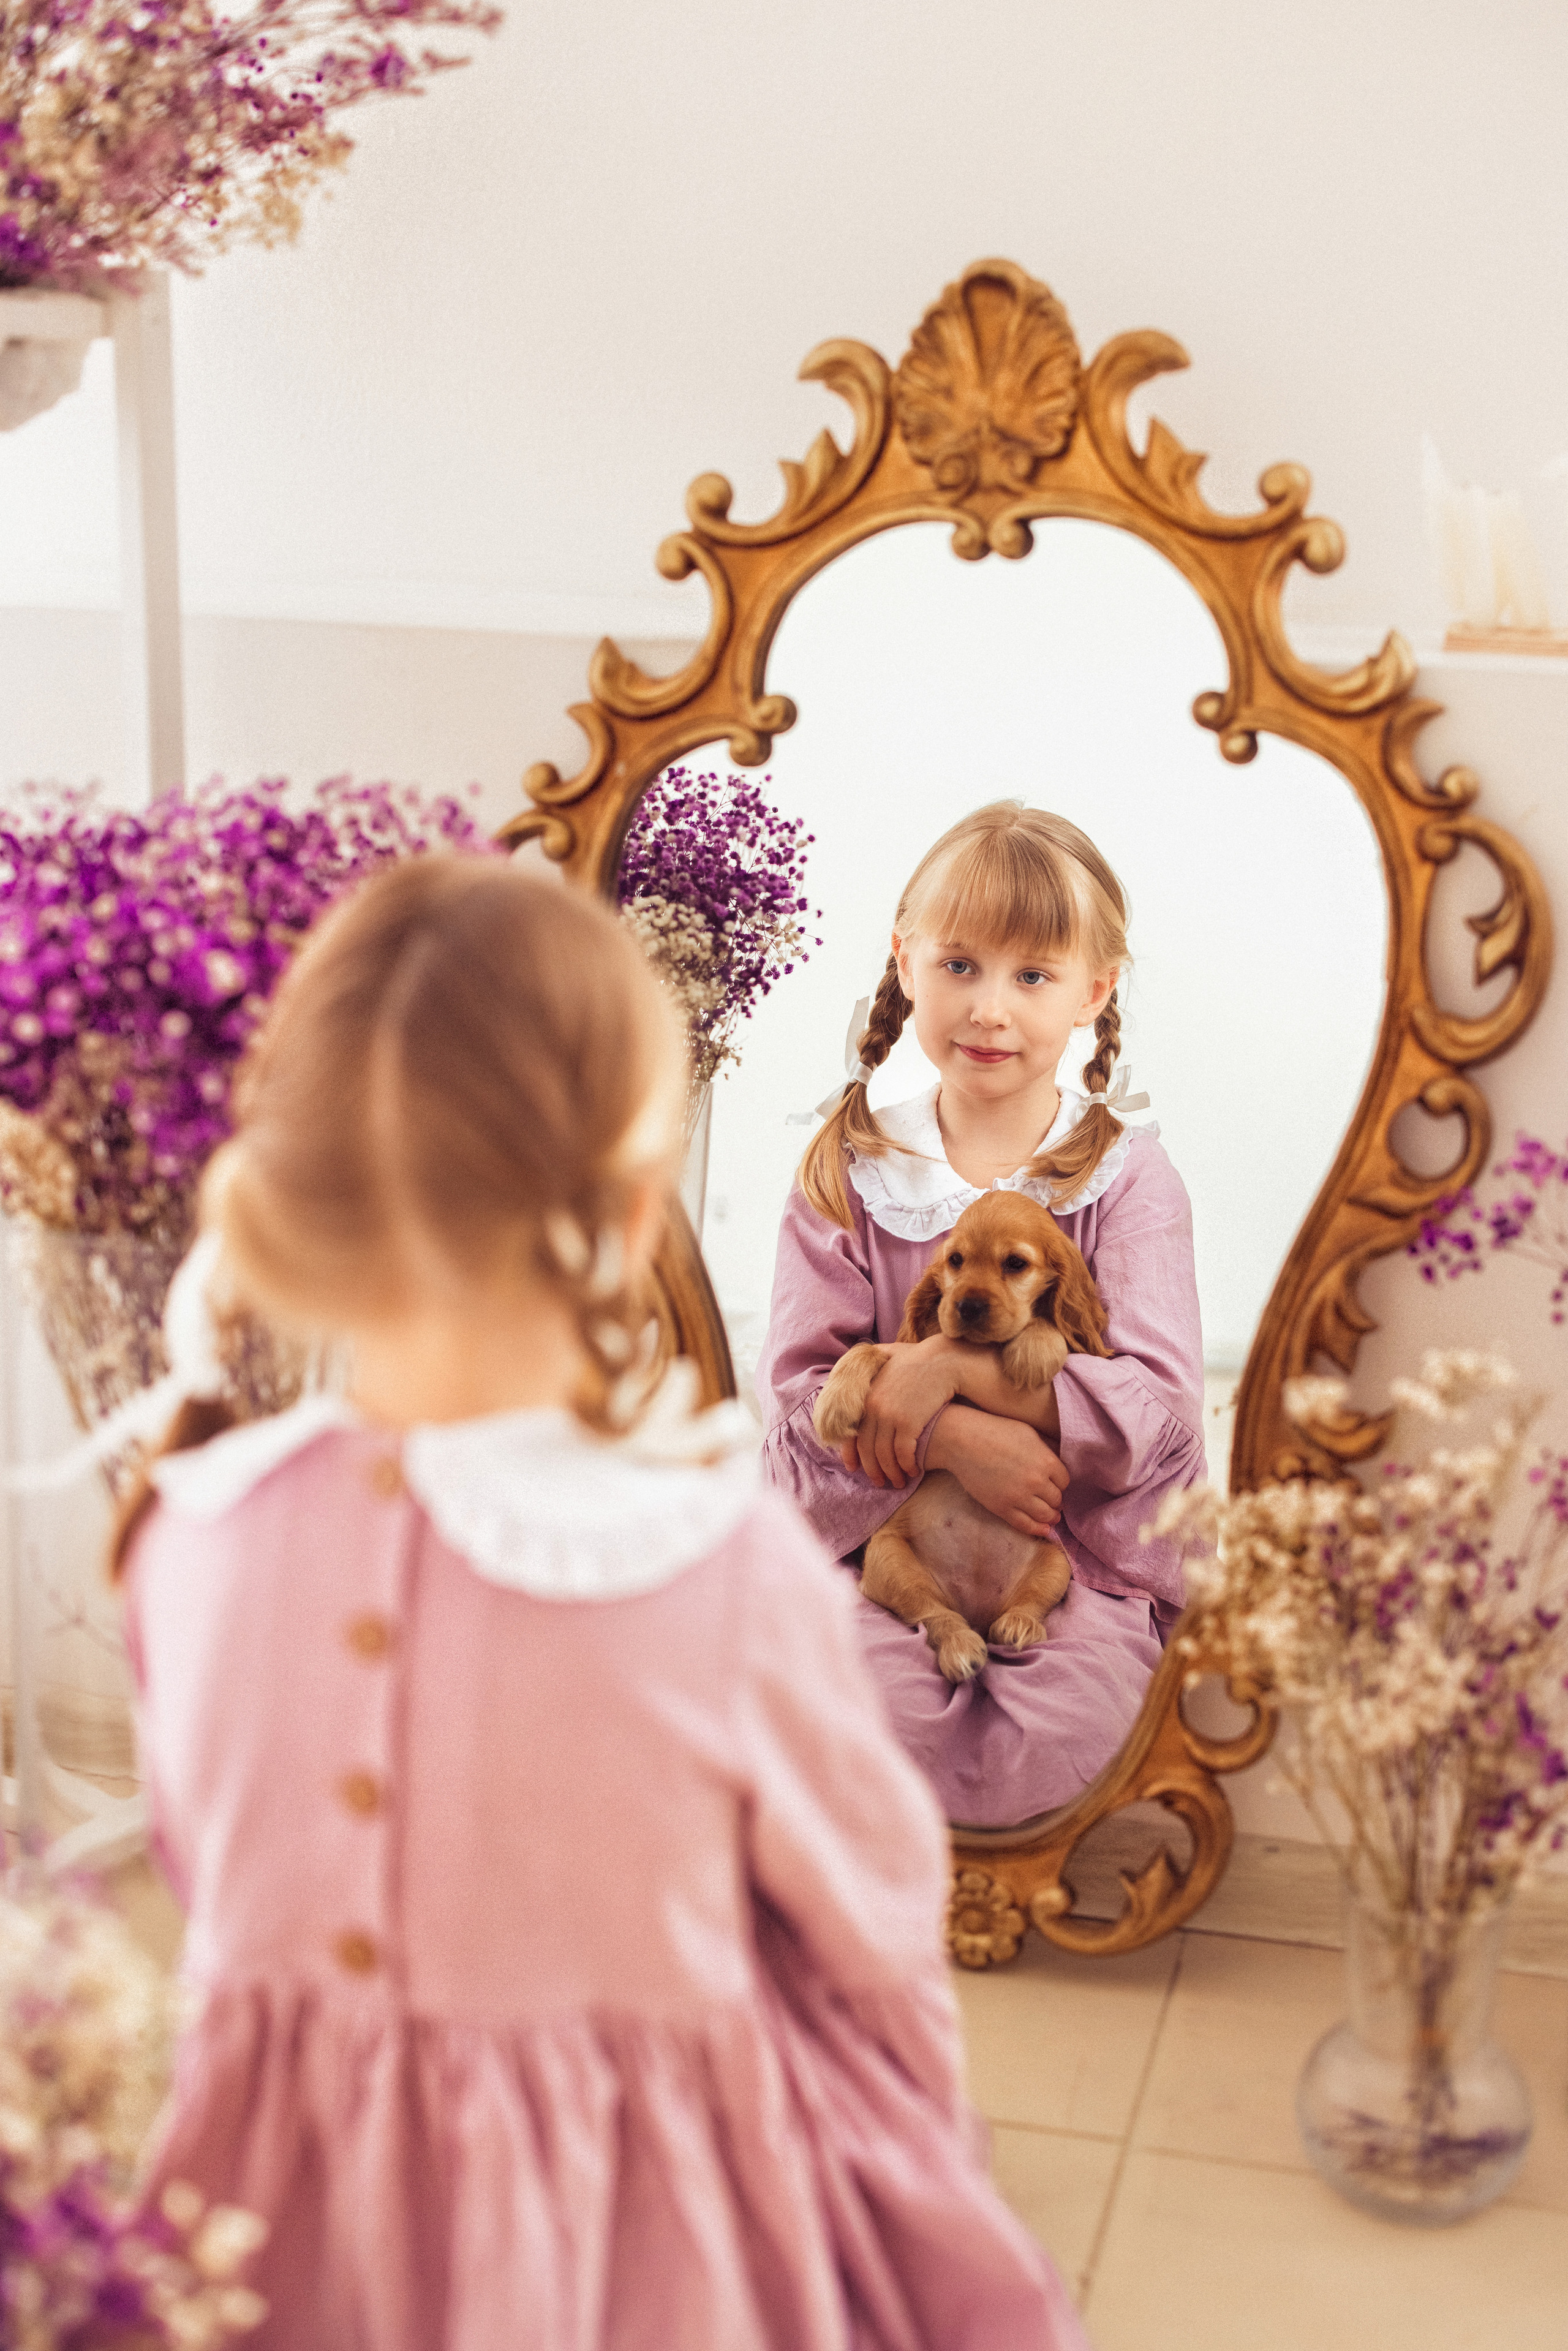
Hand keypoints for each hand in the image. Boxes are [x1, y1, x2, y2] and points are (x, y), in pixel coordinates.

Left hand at [836, 1336, 957, 1487]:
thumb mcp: (886, 1358)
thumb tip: (856, 1378)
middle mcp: (873, 1407)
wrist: (944, 1361)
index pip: (851, 1431)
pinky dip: (907, 1466)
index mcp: (865, 1395)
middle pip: (866, 1448)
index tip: (852, 1467)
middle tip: (879, 1483)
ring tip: (898, 1482)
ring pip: (884, 1454)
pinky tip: (914, 1471)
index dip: (851, 1452)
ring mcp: (890, 1415)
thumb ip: (870, 1368)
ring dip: (891, 1472)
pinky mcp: (909, 1422)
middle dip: (871, 1469)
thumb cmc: (917, 1360)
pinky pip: (903, 1453)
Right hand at [924, 1408, 1066, 1538]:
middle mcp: (1036, 1482)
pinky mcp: (1002, 1508)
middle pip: (1056, 1500)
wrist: (963, 1441)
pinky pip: (1025, 1525)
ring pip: (1045, 1515)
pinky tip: (1043, 1529)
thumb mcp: (1029, 1434)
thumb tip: (1057, 1466)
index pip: (1064, 1481)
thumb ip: (1046, 1451)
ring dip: (1050, 1516)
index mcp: (1046, 1461)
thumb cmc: (995, 1431)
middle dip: (1056, 1500)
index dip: (1060, 1482)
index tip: (1054, 1483)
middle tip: (1052, 1499)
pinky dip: (1037, 1529)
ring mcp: (1018, 1497)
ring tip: (1051, 1516)